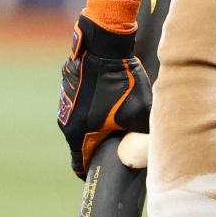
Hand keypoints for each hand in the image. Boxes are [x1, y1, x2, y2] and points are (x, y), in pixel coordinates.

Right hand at [58, 15, 151, 177]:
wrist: (104, 46)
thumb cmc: (121, 83)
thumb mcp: (138, 114)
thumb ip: (141, 136)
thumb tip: (151, 149)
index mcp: (78, 134)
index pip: (80, 165)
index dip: (93, 171)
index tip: (106, 171)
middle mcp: (66, 121)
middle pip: (82, 144)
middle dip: (99, 146)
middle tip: (119, 144)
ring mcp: (65, 102)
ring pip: (82, 123)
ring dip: (96, 124)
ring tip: (117, 119)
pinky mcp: (69, 87)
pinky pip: (81, 105)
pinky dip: (93, 107)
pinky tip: (110, 97)